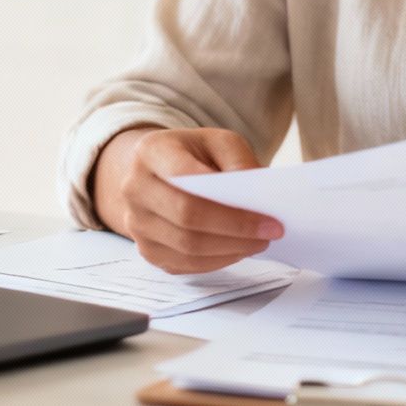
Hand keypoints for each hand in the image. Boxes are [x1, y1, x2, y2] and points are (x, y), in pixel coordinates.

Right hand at [91, 126, 283, 274]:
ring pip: (187, 247)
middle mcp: (134, 188)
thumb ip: (239, 160)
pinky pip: (184, 264)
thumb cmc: (191, 155)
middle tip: (270, 233)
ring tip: (259, 242)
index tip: (269, 218)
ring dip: (230, 250)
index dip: (229, 204)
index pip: (186, 179)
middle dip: (236, 230)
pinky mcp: (146, 249)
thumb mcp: (217, 141)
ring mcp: (136, 223)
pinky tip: (238, 251)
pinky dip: (217, 261)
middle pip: (187, 217)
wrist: (154, 173)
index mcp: (150, 152)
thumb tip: (256, 198)